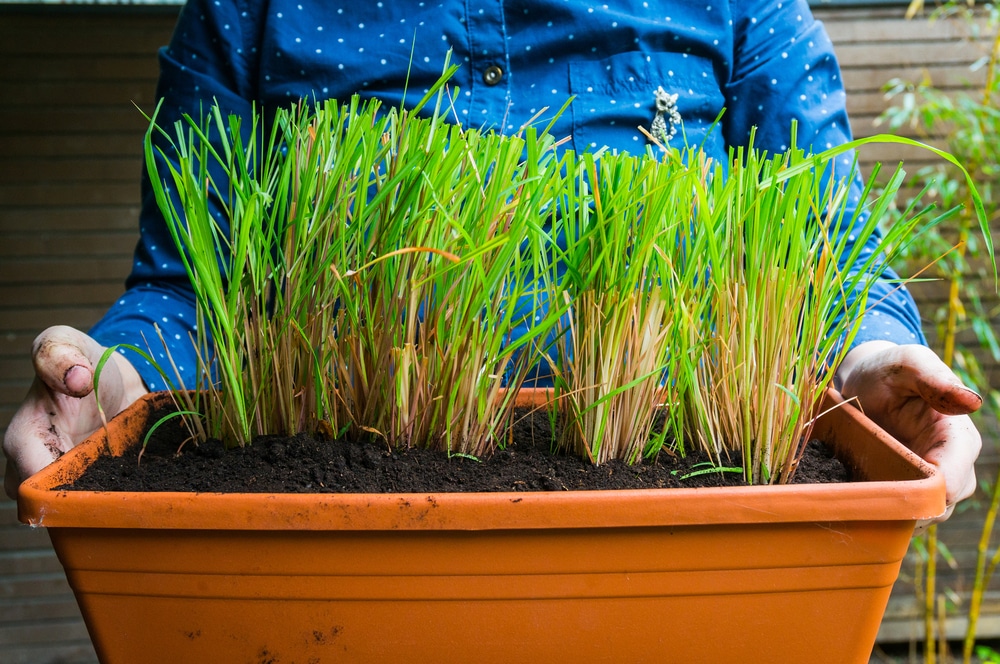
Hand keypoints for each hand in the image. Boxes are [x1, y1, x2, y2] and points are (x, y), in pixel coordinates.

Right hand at [3, 326, 147, 498]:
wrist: (113, 373)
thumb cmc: (79, 359)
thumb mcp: (65, 343)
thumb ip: (59, 354)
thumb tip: (76, 378)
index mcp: (24, 440)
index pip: (30, 484)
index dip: (59, 489)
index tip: (99, 474)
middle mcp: (43, 468)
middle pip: (57, 509)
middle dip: (92, 502)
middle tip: (133, 481)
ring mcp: (73, 480)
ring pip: (86, 511)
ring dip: (115, 503)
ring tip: (148, 483)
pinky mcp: (101, 483)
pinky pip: (113, 502)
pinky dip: (135, 496)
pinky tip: (158, 485)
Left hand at [836, 341, 982, 526]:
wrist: (863, 380)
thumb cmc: (888, 368)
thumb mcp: (908, 364)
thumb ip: (933, 379)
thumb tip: (970, 401)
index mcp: (958, 440)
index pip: (954, 482)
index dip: (925, 494)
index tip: (886, 490)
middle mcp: (952, 466)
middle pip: (938, 507)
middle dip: (903, 508)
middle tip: (860, 498)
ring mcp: (927, 480)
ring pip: (918, 515)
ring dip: (889, 513)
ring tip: (853, 499)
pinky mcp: (904, 486)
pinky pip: (897, 511)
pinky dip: (877, 510)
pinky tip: (851, 501)